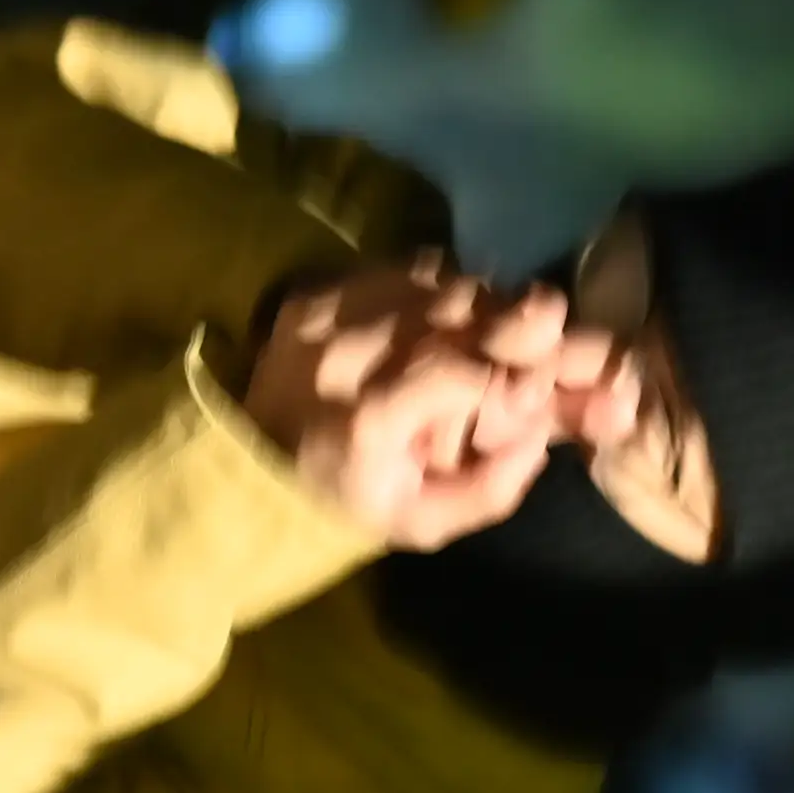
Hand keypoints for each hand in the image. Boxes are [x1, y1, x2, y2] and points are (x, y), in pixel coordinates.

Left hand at [243, 253, 612, 549]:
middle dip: (515, 323)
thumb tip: (542, 428)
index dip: (517, 374)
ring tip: (492, 337)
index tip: (541, 387)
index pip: (464, 372)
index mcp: (367, 423)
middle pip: (459, 308)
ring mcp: (325, 315)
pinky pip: (404, 270)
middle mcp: (343, 356)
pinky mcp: (316, 293)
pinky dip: (440, 290)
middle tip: (541, 342)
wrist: (251, 469)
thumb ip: (493, 485)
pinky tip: (444, 322)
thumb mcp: (424, 523)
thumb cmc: (350, 504)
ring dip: (480, 303)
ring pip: (438, 280)